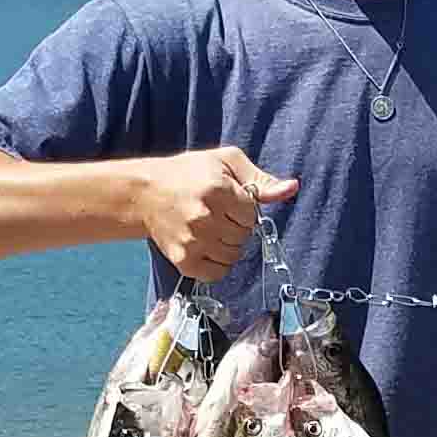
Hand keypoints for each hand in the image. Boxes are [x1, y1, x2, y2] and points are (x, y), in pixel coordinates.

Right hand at [140, 147, 295, 279]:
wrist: (144, 193)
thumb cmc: (187, 174)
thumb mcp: (225, 163)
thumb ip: (260, 179)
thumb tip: (292, 188)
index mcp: (216, 190)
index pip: (251, 214)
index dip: (243, 208)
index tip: (227, 201)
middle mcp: (203, 217)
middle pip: (243, 236)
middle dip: (235, 226)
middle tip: (216, 214)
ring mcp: (192, 242)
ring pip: (233, 255)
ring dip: (227, 245)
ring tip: (209, 228)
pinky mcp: (183, 260)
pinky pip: (217, 273)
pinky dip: (217, 263)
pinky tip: (206, 246)